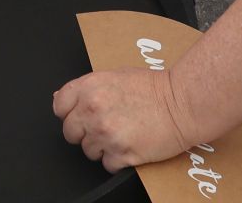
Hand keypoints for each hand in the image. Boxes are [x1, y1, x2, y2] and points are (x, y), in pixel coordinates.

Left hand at [53, 68, 192, 171]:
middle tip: (105, 126)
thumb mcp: (115, 75)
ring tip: (122, 134)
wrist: (182, 103)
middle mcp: (93, 110)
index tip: (78, 116)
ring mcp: (106, 133)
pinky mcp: (120, 154)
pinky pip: (107, 164)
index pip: (59, 106)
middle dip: (84, 132)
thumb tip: (61, 99)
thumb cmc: (155, 88)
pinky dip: (117, 160)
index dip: (69, 113)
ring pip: (88, 151)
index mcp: (90, 87)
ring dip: (102, 147)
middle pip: (70, 132)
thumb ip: (87, 88)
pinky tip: (130, 145)